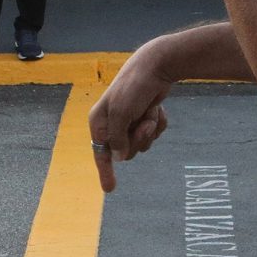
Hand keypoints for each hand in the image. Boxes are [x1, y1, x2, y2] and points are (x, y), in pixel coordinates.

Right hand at [87, 43, 177, 192]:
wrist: (155, 66)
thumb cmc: (133, 87)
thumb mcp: (121, 113)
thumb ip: (118, 138)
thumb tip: (119, 158)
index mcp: (99, 122)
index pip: (100, 153)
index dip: (105, 172)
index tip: (110, 190)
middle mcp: (112, 123)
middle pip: (126, 151)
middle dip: (138, 139)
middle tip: (143, 123)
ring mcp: (130, 121)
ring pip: (142, 143)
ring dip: (150, 129)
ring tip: (149, 111)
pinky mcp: (145, 117)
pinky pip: (154, 133)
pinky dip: (158, 123)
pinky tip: (157, 108)